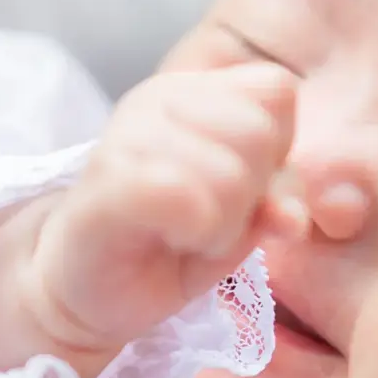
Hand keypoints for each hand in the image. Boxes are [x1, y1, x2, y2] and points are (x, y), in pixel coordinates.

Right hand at [19, 61, 299, 367]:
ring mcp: (127, 135)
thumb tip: (294, 218)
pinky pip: (185, 195)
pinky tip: (174, 240)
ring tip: (189, 233)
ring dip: (225, 221)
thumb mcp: (240, 219)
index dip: (277, 148)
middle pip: (259, 131)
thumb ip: (276, 201)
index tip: (242, 186)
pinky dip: (198, 231)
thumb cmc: (165, 244)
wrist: (84, 286)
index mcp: (193, 91)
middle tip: (214, 219)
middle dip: (254, 190)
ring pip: (229, 170)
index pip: (276, 91)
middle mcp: (158, 99)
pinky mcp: (109, 181)